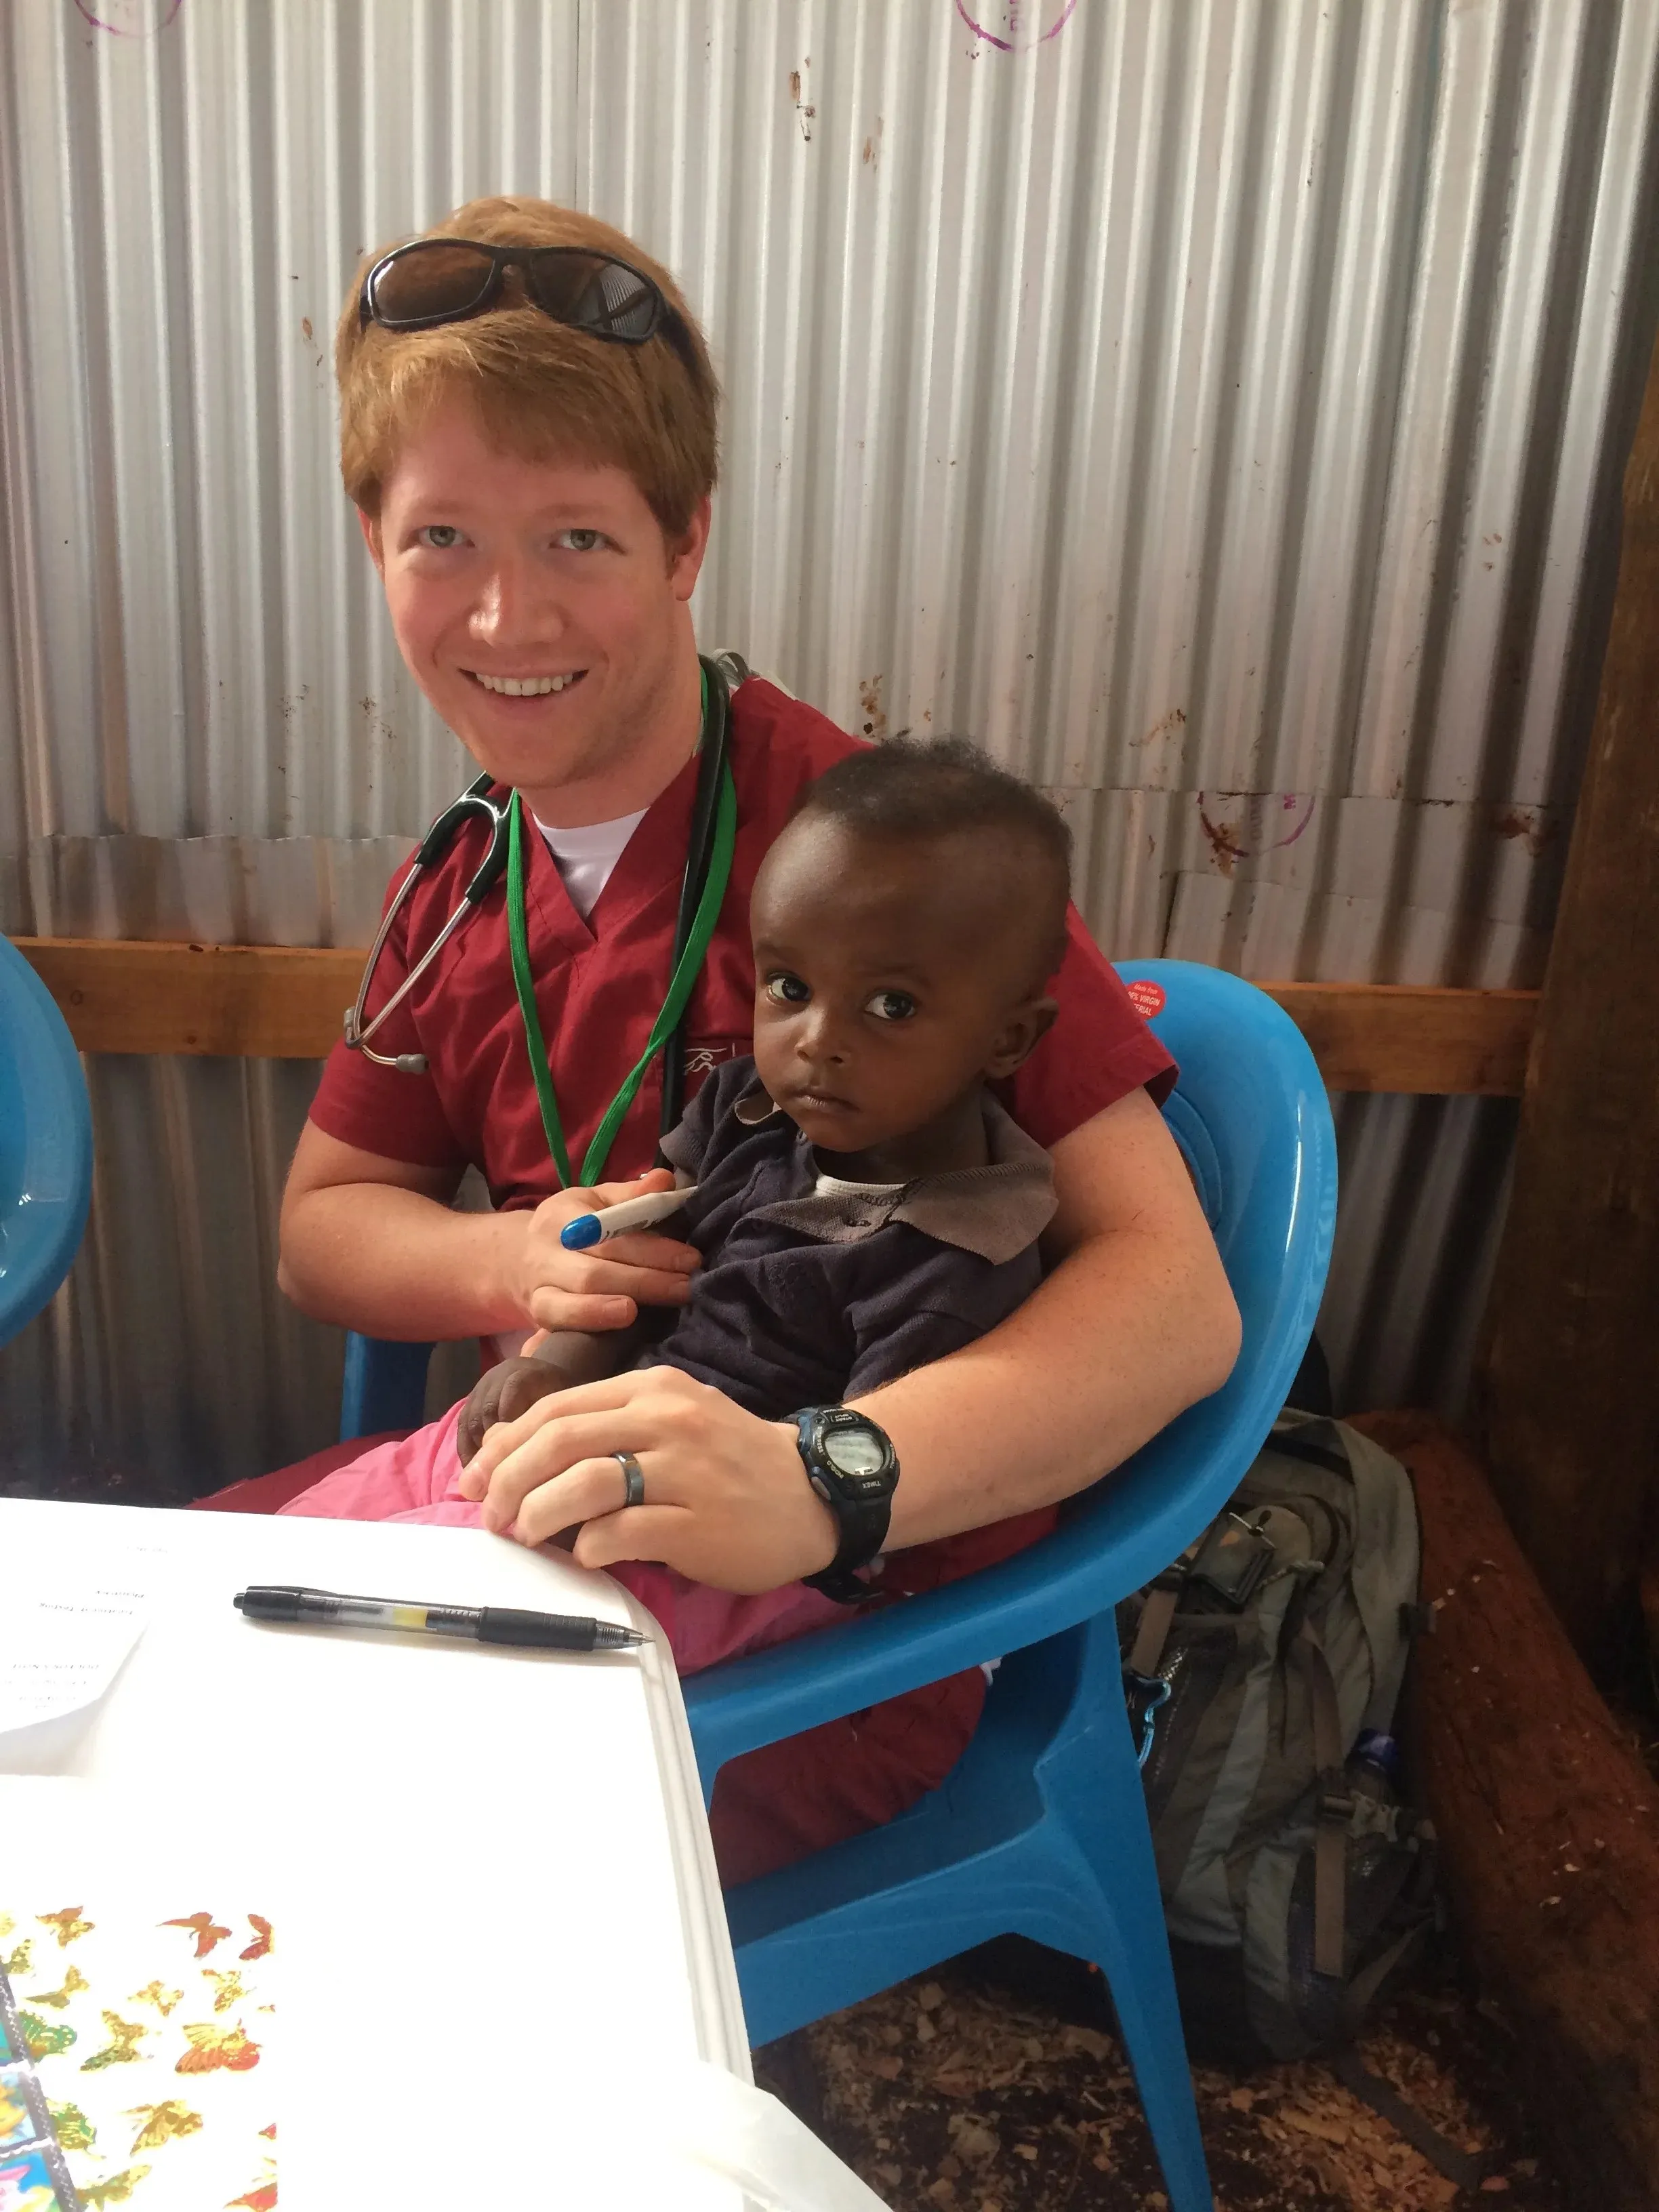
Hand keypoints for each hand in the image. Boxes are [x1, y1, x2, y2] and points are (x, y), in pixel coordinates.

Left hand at [457, 1367, 839, 1594]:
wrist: (816, 1493)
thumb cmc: (731, 1461)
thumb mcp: (673, 1420)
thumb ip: (607, 1426)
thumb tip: (518, 1451)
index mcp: (654, 1388)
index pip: (557, 1408)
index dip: (503, 1445)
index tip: (475, 1478)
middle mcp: (668, 1419)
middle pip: (559, 1440)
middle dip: (507, 1480)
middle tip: (490, 1514)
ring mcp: (685, 1471)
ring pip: (584, 1482)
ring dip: (538, 1513)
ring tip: (526, 1535)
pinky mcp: (698, 1523)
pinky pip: (621, 1533)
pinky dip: (588, 1547)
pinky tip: (584, 1555)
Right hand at [505, 1169, 699, 1333]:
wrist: (516, 1259)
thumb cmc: (571, 1228)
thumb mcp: (595, 1202)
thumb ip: (631, 1195)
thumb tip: (666, 1181)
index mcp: (563, 1214)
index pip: (611, 1232)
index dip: (652, 1247)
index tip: (690, 1258)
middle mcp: (547, 1250)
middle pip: (597, 1268)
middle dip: (647, 1279)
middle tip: (687, 1286)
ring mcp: (539, 1284)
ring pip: (580, 1294)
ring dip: (624, 1303)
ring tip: (662, 1304)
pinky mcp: (538, 1313)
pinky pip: (560, 1321)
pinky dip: (590, 1322)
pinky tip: (622, 1324)